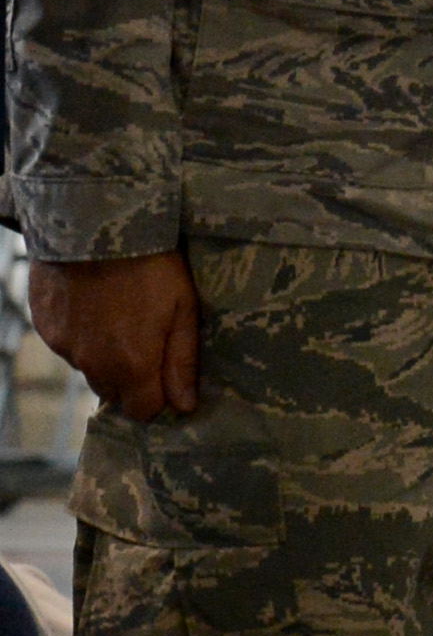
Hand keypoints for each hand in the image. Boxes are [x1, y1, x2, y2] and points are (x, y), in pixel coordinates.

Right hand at [28, 251, 199, 422]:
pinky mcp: (44, 324)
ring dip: (105, 356)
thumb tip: (184, 406)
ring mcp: (63, 344)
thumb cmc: (151, 265)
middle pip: (113, 392)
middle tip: (148, 342)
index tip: (168, 377)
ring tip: (122, 316)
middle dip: (132, 379)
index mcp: (130, 365)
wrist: (95, 224)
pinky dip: (83, 334)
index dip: (158, 399)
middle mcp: (91, 363)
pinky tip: (96, 304)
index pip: (142, 411)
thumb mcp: (183, 309)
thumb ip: (182, 362)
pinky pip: (67, 344)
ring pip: (89, 368)